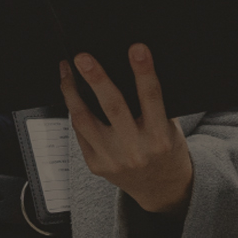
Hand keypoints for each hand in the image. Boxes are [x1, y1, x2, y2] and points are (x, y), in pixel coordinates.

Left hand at [59, 44, 193, 214]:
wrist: (160, 188)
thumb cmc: (166, 150)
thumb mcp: (171, 128)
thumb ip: (153, 105)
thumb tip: (126, 68)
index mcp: (160, 137)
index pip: (152, 98)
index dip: (144, 71)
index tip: (136, 48)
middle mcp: (135, 150)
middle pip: (112, 107)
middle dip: (96, 79)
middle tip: (83, 57)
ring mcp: (112, 159)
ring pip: (85, 120)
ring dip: (72, 92)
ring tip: (66, 70)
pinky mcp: (95, 165)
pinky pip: (80, 132)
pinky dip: (75, 110)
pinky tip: (71, 93)